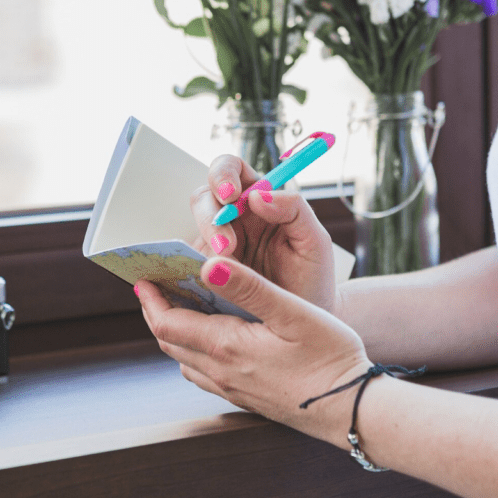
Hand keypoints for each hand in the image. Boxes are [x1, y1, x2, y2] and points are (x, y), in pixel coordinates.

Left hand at [136, 256, 372, 446]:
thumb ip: (247, 288)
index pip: (166, 323)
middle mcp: (221, 373)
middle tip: (158, 285)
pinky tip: (214, 337)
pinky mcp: (246, 398)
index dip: (150, 298)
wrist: (353, 410)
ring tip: (183, 305)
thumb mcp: (293, 313)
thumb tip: (206, 265)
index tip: (143, 277)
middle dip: (157, 311)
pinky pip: (204, 373)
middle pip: (169, 341)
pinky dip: (195, 350)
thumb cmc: (331, 359)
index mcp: (226, 347)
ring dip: (176, 332)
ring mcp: (232, 389)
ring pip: (185, 359)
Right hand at [190, 154, 340, 316]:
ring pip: (191, 228)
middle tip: (226, 245)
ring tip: (222, 263)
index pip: (233, 169)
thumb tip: (257, 195)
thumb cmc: (312, 279)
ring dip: (202, 242)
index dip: (224, 174)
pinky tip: (200, 276)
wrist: (305, 328)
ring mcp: (214, 245)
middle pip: (205, 197)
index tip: (232, 195)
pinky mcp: (202, 272)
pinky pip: (184, 260)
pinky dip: (184, 264)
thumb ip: (295, 210)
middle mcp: (233, 218)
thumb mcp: (314, 242)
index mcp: (260, 201)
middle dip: (210, 217)